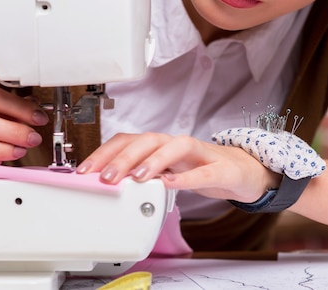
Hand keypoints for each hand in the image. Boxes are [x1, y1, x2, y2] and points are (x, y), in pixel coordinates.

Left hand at [76, 132, 280, 202]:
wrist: (243, 171)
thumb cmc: (200, 170)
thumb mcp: (166, 173)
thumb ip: (141, 176)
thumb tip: (106, 187)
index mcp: (159, 146)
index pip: (127, 141)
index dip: (104, 153)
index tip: (84, 171)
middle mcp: (176, 144)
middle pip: (146, 140)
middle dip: (123, 157)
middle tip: (105, 177)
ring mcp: (200, 153)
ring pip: (174, 148)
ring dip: (153, 161)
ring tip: (136, 178)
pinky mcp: (221, 168)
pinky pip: (202, 171)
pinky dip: (186, 178)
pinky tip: (170, 184)